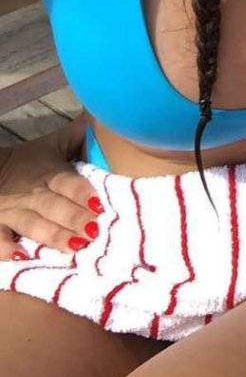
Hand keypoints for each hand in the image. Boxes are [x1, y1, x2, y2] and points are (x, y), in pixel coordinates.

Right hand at [0, 116, 101, 257]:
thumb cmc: (27, 161)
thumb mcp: (52, 145)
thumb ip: (79, 136)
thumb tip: (105, 119)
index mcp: (51, 174)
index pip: (69, 183)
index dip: (83, 193)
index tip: (100, 205)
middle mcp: (34, 194)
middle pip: (55, 207)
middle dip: (74, 218)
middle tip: (94, 232)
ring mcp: (13, 212)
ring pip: (34, 225)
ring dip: (53, 236)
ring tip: (74, 247)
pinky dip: (7, 248)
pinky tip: (21, 257)